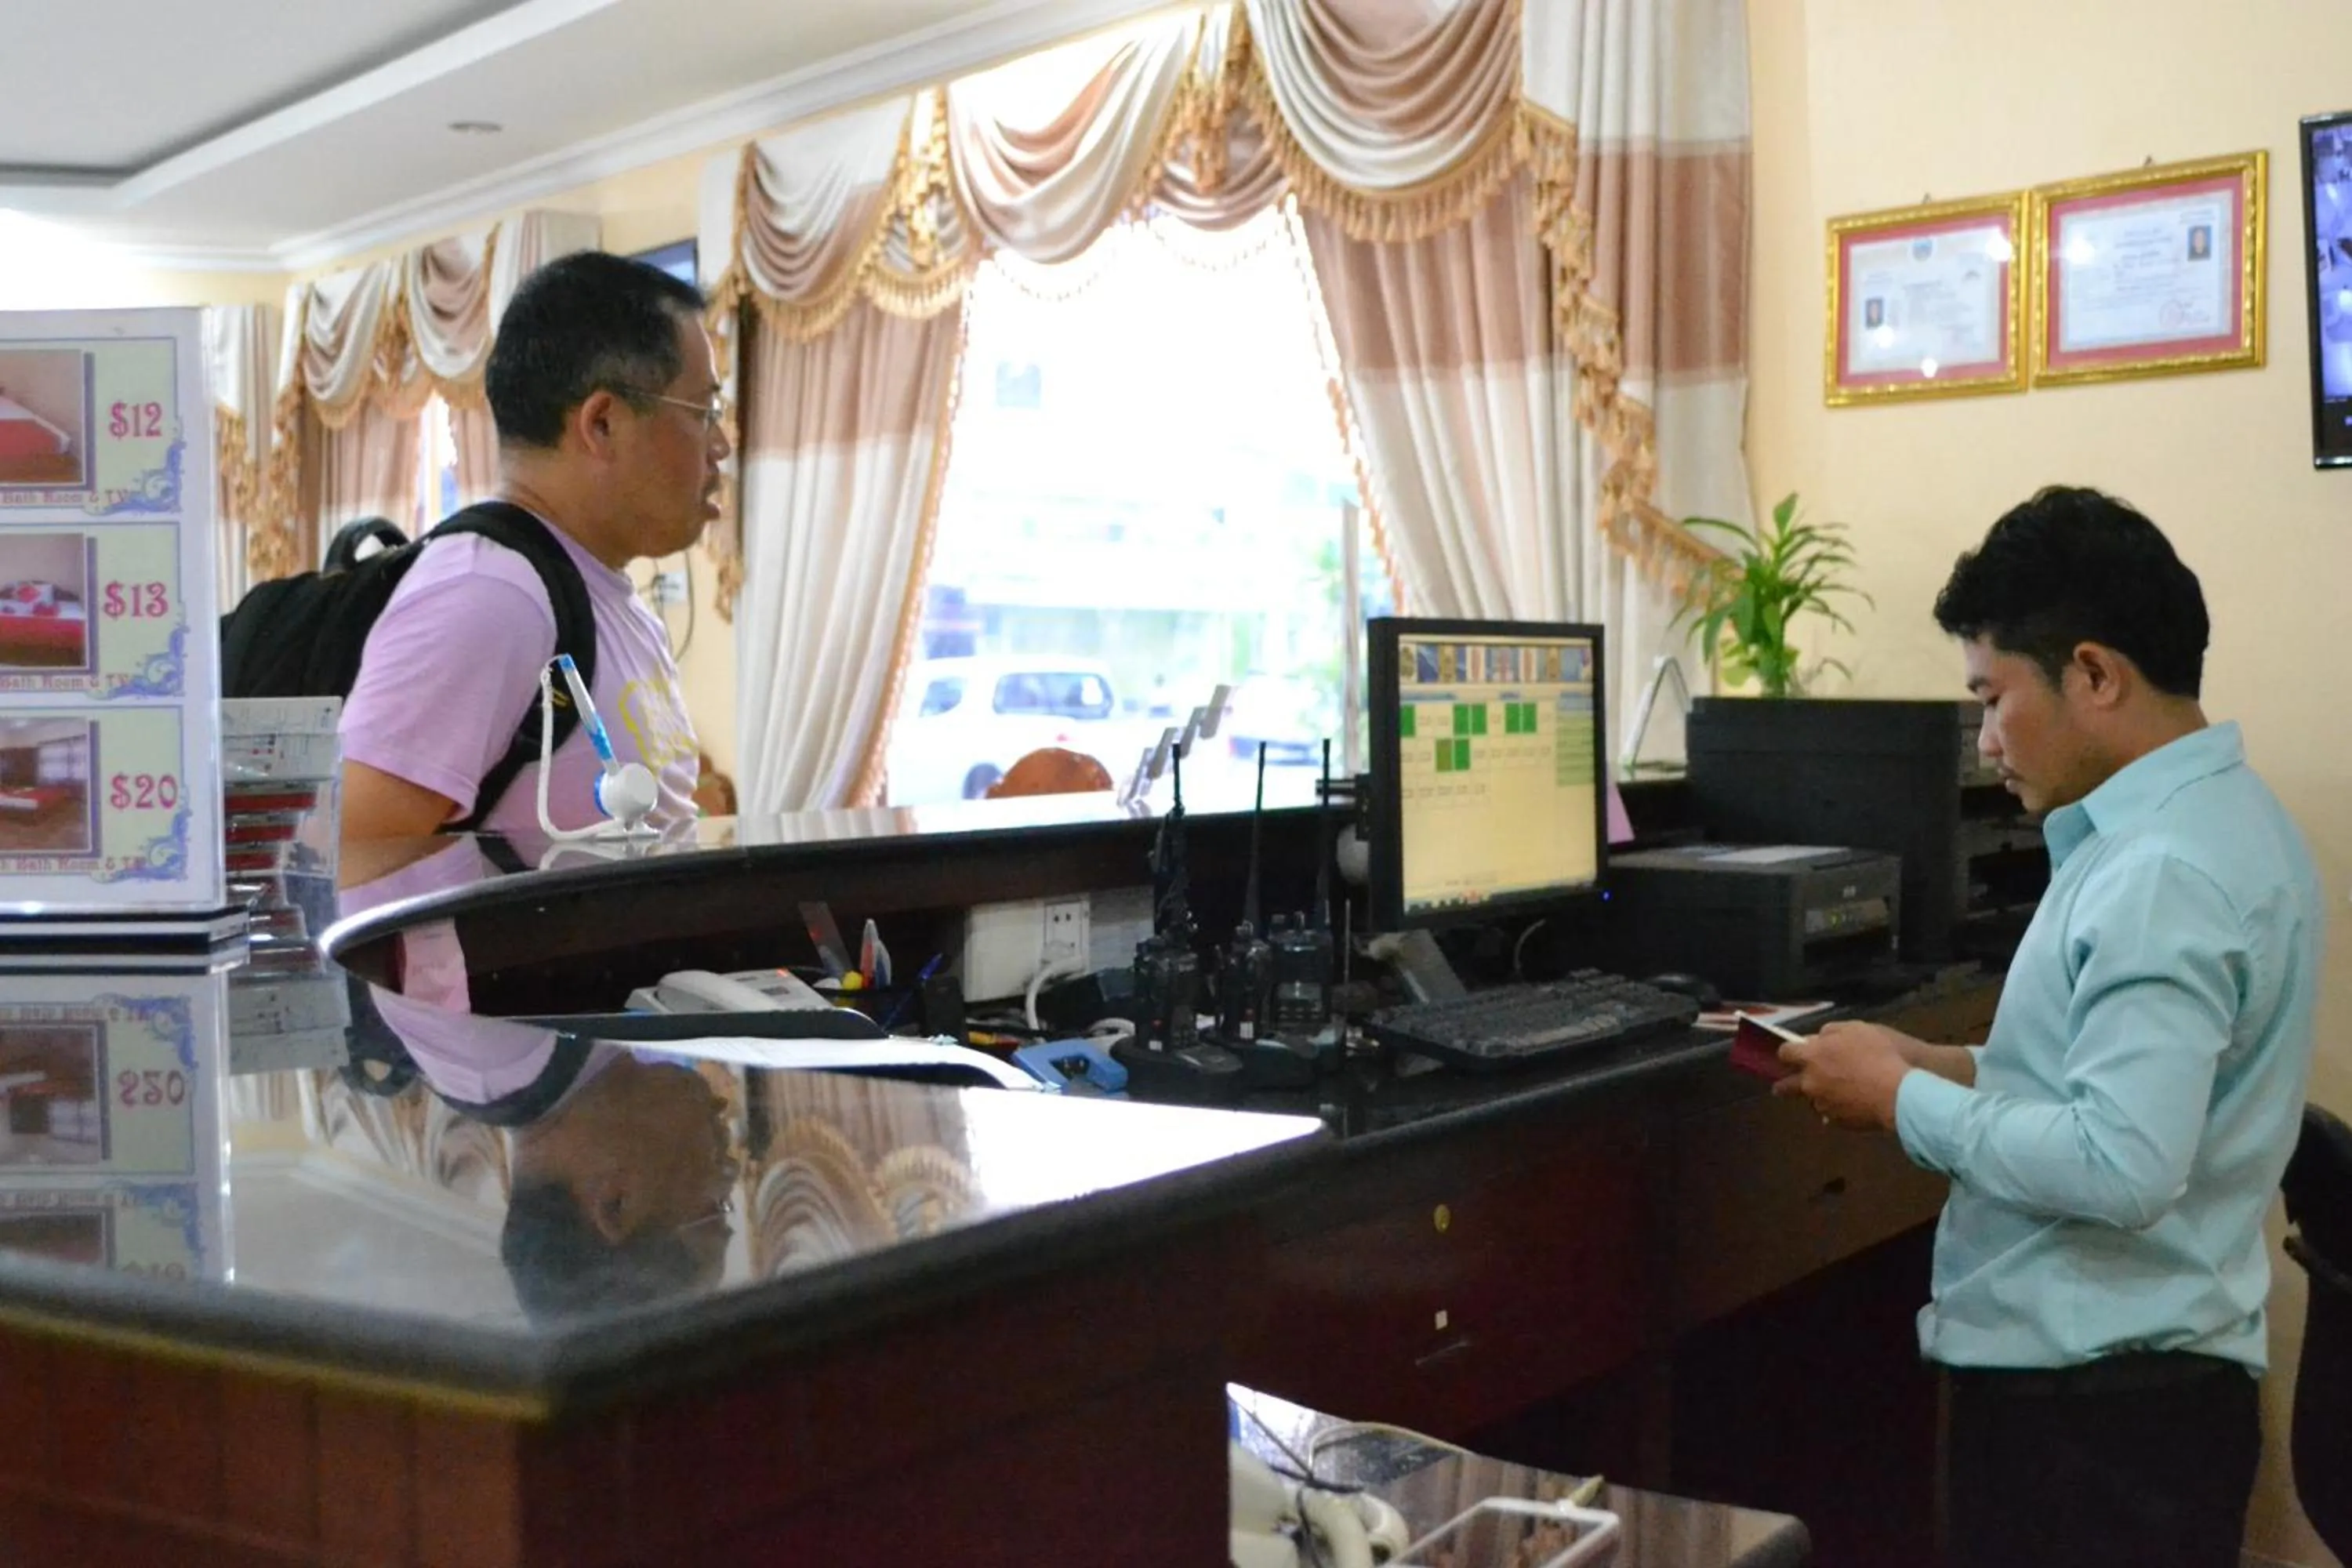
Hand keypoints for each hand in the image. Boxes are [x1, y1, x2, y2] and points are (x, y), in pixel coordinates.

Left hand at [1771, 1020, 1917, 1130]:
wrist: (1899, 1093)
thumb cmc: (1880, 1054)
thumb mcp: (1857, 1029)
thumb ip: (1832, 1031)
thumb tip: (1819, 1037)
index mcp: (1812, 1056)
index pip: (1785, 1053)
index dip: (1789, 1052)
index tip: (1793, 1053)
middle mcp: (1811, 1083)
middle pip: (1786, 1086)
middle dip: (1783, 1085)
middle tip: (1784, 1086)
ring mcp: (1823, 1105)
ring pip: (1812, 1101)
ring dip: (1819, 1096)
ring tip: (1836, 1093)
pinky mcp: (1839, 1122)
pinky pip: (1832, 1115)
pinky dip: (1838, 1110)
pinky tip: (1853, 1105)